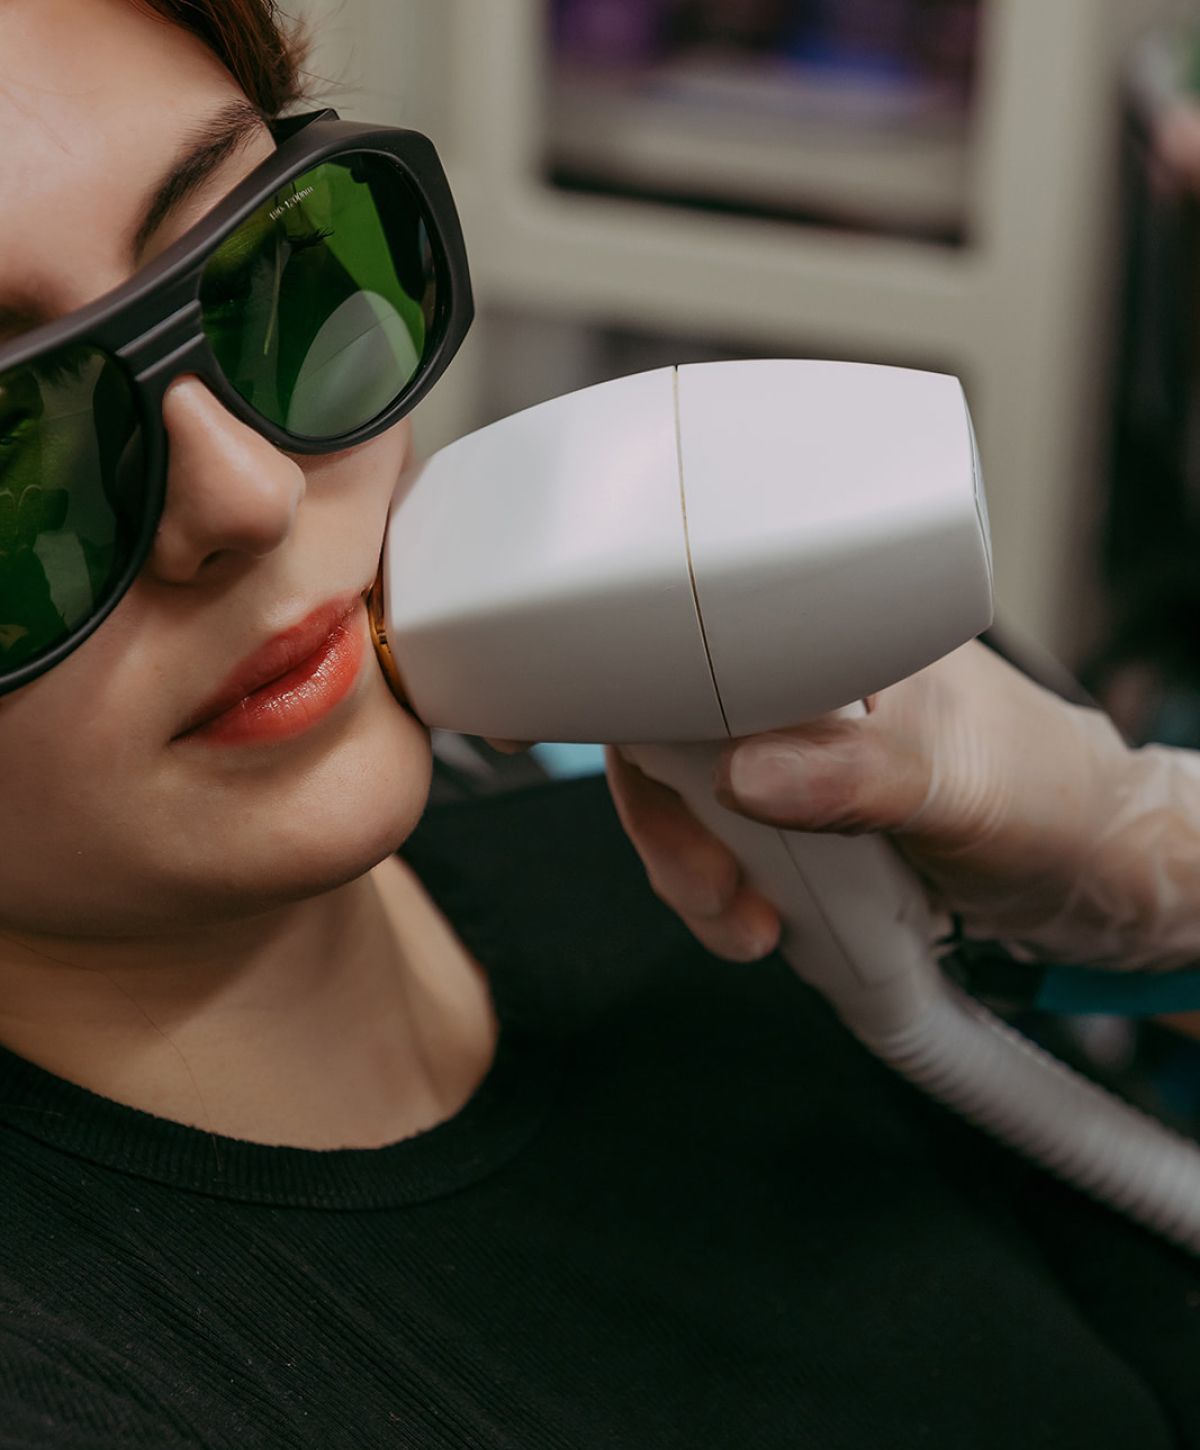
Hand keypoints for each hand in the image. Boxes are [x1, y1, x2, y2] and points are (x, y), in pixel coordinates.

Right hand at [606, 641, 1199, 972]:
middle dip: (672, 825)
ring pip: (689, 805)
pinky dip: (727, 897)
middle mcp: (805, 690)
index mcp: (841, 640)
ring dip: (698, 875)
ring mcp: (797, 758)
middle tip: (710, 884)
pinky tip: (762, 920)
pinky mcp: (797, 818)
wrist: (1097, 880)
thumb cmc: (1057, 803)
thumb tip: (745, 773)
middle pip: (673, 735)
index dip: (643, 707)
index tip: (625, 767)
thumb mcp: (965, 787)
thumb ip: (861, 777)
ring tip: (747, 923)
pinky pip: (725, 851)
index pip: (701, 648)